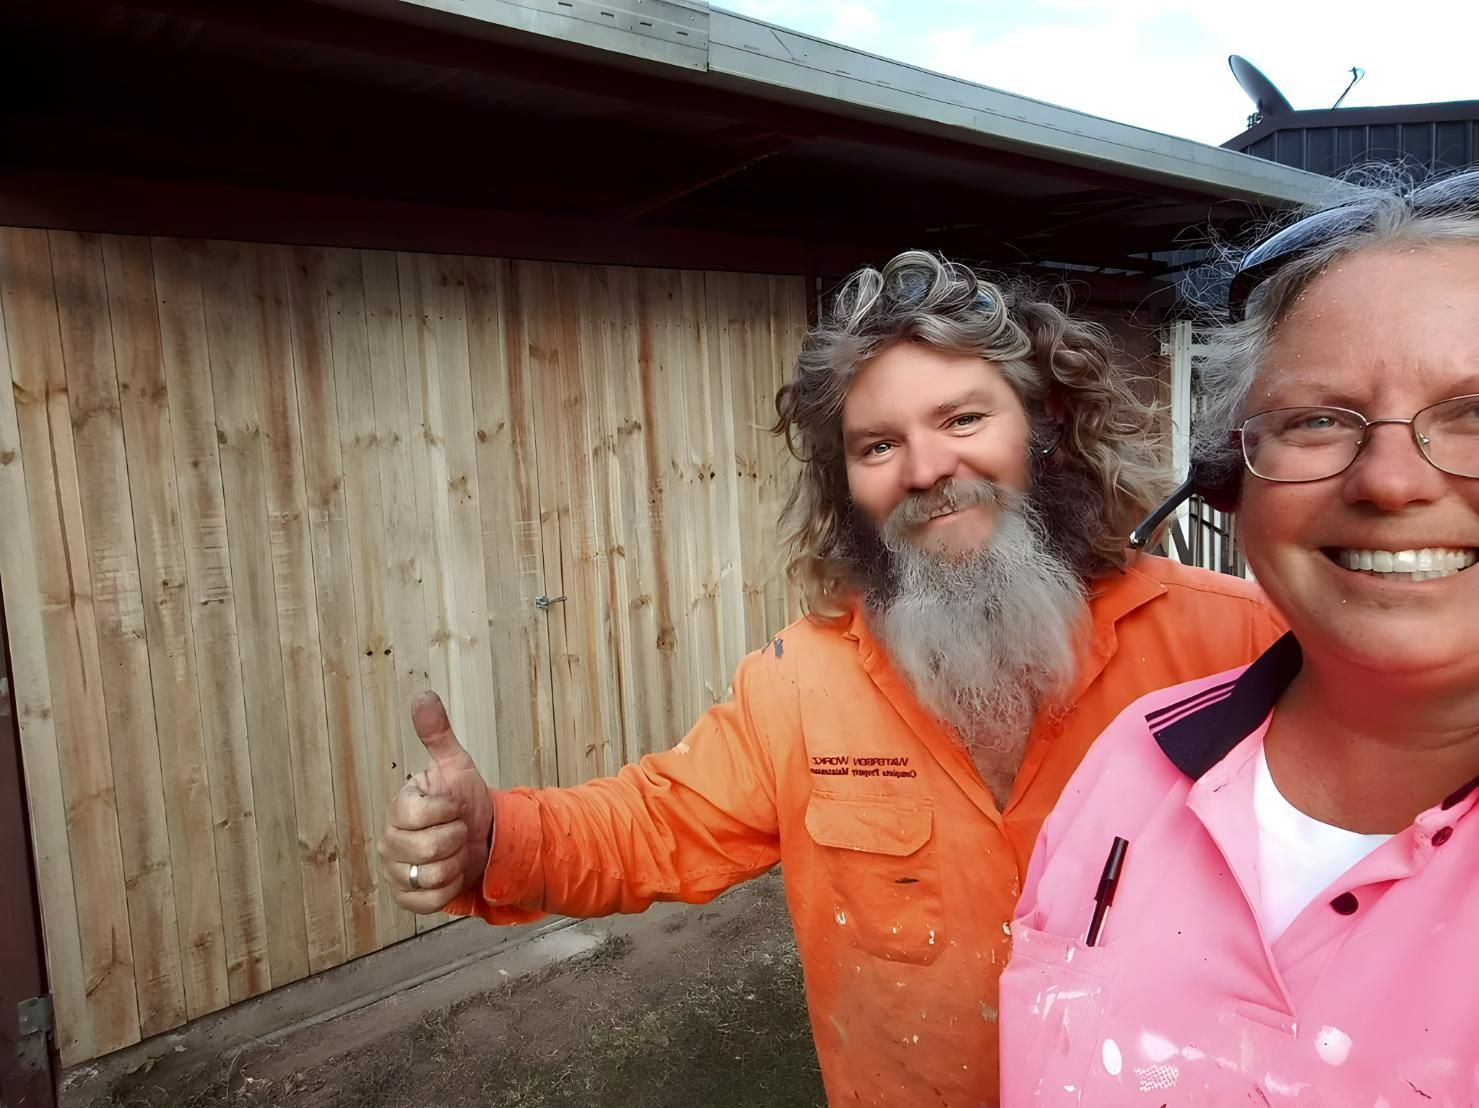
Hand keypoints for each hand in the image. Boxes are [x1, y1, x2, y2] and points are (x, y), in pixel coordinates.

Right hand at [376, 692, 494, 913]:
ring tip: (457, 851)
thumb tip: (423, 697)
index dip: (448, 811)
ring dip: (457, 863)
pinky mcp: (407, 899)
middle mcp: (388, 841)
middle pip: (429, 849)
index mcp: (398, 808)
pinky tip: (453, 872)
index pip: (419, 815)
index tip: (455, 806)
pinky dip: (452, 887)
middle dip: (457, 838)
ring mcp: (395, 872)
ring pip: (433, 876)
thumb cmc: (464, 801)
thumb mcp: (456, 765)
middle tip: (458, 830)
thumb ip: (437, 734)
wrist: (482, 836)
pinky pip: (433, 900)